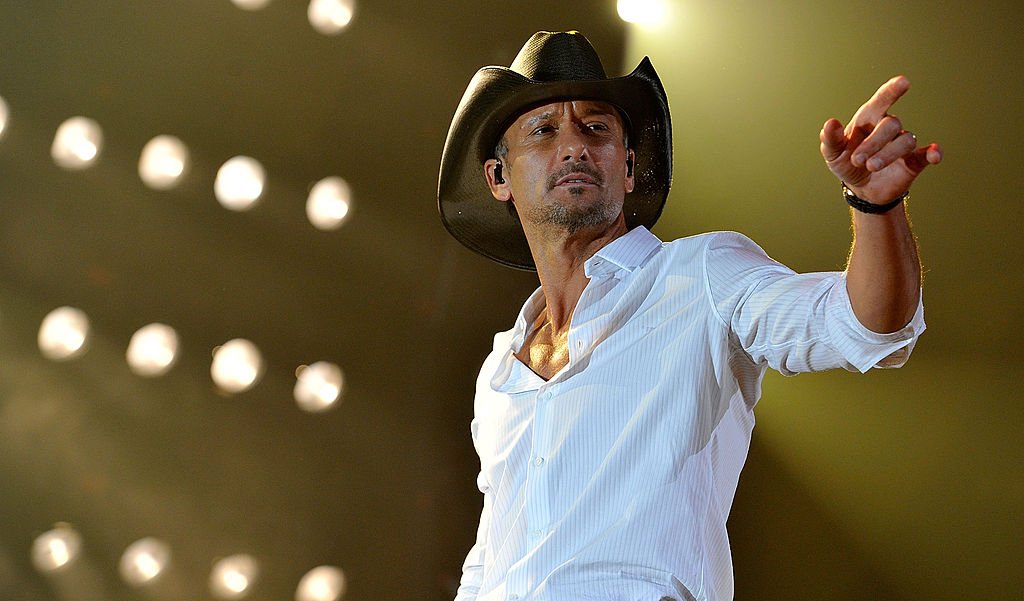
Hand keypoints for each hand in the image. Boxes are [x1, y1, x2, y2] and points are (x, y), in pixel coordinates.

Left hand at [820, 75, 941, 203]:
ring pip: (905, 141)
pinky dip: (933, 153)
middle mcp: (888, 128)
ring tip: (871, 166)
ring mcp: (901, 144)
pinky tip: (935, 154)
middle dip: (873, 142)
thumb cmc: (846, 162)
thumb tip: (831, 123)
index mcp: (868, 119)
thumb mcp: (832, 153)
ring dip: (888, 154)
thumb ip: (830, 139)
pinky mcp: (913, 162)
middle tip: (858, 159)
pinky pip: (926, 154)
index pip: (881, 101)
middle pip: (891, 125)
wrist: (860, 188)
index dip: (891, 91)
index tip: (903, 82)